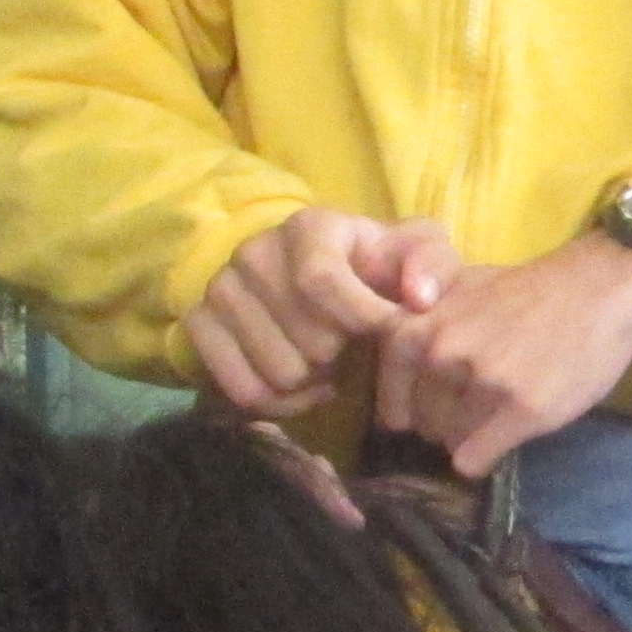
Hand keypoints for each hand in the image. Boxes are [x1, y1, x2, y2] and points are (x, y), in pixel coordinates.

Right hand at [186, 209, 449, 420]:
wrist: (314, 276)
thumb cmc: (375, 268)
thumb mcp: (416, 253)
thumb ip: (431, 264)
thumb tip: (418, 298)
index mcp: (308, 227)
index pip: (320, 281)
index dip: (360, 318)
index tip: (383, 328)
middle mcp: (254, 252)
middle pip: (307, 340)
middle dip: (342, 356)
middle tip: (351, 347)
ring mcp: (221, 289)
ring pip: (279, 374)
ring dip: (314, 383)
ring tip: (326, 363)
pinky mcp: (200, 325)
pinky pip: (243, 393)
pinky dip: (280, 405)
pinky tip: (301, 386)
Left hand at [371, 232, 631, 474]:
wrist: (601, 286)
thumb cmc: (529, 290)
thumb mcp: (457, 292)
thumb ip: (420, 326)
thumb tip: (393, 372)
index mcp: (418, 325)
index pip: (390, 400)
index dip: (411, 409)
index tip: (434, 406)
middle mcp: (441, 352)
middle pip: (422, 424)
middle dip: (444, 424)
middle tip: (477, 407)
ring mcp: (481, 382)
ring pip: (450, 442)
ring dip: (470, 437)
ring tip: (499, 411)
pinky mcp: (520, 409)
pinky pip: (475, 459)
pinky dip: (484, 458)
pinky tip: (506, 435)